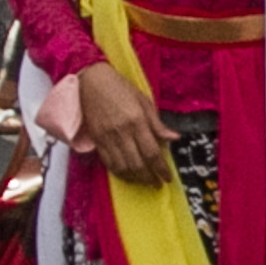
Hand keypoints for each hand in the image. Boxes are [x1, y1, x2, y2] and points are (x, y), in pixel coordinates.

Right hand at [69, 59, 174, 185]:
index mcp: (136, 121)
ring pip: (122, 168)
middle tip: (157, 183)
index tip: (167, 178)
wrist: (90, 81)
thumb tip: (174, 138)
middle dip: (149, 178)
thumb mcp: (144, 101)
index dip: (161, 169)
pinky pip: (108, 163)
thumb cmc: (120, 88)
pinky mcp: (96, 140)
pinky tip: (128, 174)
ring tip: (144, 181)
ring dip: (135, 179)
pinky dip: (120, 173)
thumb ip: (157, 123)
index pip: (152, 152)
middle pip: (137, 164)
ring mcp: (107, 138)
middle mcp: (121, 132)